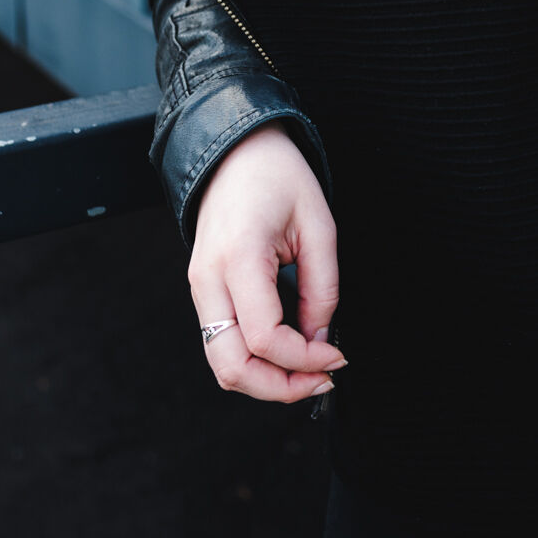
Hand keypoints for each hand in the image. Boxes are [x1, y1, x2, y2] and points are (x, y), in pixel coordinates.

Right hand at [188, 122, 344, 403]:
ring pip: (221, 365)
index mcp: (239, 257)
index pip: (265, 338)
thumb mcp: (319, 224)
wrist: (235, 150)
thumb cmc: (278, 175)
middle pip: (232, 367)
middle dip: (280, 387)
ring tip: (306, 374)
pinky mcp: (202, 291)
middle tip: (322, 379)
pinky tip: (285, 355)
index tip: (337, 356)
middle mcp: (209, 279)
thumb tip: (320, 340)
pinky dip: (252, 362)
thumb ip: (323, 289)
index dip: (304, 359)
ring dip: (264, 382)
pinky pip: (221, 344)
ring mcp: (199, 287)